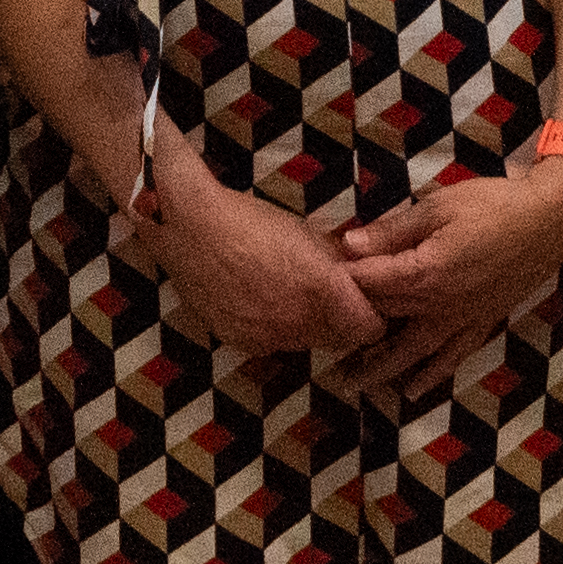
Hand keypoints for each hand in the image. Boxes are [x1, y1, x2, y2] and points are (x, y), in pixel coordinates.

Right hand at [139, 161, 387, 359]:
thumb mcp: (307, 234)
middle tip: (332, 298)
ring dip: (309, 325)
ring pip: (307, 344)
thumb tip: (357, 277)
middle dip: (342, 321)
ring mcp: (268, 337)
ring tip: (291, 294)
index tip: (366, 303)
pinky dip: (277, 328)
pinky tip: (262, 301)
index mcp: (321, 290)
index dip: (372, 317)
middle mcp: (298, 322)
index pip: (369, 328)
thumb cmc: (252, 219)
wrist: (190, 227)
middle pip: (340, 340)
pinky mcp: (242, 343)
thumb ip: (337, 263)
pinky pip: (275, 343)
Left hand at [334, 164, 562, 395]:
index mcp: (425, 273)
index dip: (340, 283)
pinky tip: (413, 390)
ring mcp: (462, 319)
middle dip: (349, 331)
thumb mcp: (438, 207)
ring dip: (380, 368)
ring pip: (412, 352)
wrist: (551, 221)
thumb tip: (348, 244)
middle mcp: (440, 305)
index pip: (369, 284)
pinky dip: (430, 375)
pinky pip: (451, 357)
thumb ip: (392, 231)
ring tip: (351, 383)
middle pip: (384, 321)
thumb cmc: (493, 205)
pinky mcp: (481, 323)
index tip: (314, 282)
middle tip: (315, 342)